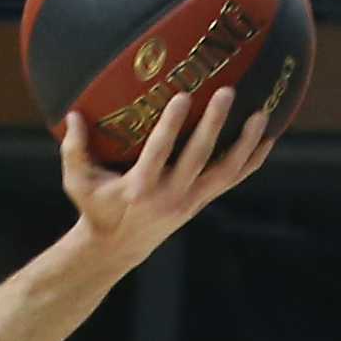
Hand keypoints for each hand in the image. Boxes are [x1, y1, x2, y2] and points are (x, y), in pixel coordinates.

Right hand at [58, 82, 282, 267]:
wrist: (116, 248)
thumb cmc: (95, 208)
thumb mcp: (77, 181)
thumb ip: (73, 148)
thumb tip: (73, 113)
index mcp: (139, 188)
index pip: (159, 152)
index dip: (171, 125)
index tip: (183, 96)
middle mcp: (169, 196)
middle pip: (198, 157)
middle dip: (214, 124)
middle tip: (227, 92)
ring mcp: (189, 202)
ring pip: (224, 172)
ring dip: (244, 144)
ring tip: (261, 115)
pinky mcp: (200, 203)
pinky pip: (231, 180)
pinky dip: (250, 161)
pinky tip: (267, 140)